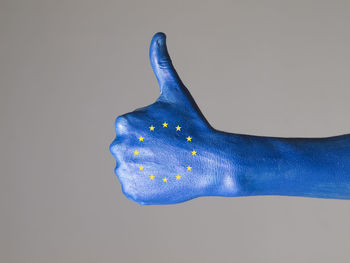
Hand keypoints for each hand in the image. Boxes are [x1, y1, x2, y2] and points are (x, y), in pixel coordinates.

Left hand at [110, 33, 238, 204]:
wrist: (210, 161)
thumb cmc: (193, 125)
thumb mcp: (175, 92)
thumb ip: (161, 63)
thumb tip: (158, 36)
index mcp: (124, 123)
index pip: (134, 129)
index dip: (154, 132)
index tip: (169, 134)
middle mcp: (118, 147)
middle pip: (132, 147)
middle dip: (149, 148)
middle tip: (171, 150)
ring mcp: (124, 172)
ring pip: (133, 166)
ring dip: (148, 166)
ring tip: (169, 164)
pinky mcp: (132, 192)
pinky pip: (136, 185)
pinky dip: (148, 183)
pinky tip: (164, 177)